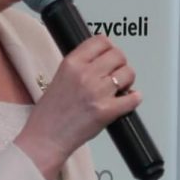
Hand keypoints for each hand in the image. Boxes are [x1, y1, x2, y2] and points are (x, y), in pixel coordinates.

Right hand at [14, 37, 139, 179]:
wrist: (45, 138)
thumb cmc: (50, 113)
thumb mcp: (60, 77)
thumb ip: (80, 66)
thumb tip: (102, 59)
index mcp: (72, 63)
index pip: (101, 41)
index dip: (110, 48)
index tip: (110, 55)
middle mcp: (85, 74)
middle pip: (118, 55)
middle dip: (120, 65)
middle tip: (116, 74)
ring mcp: (97, 92)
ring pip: (128, 73)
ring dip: (127, 81)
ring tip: (119, 89)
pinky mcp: (107, 111)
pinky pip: (132, 98)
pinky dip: (133, 99)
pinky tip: (128, 100)